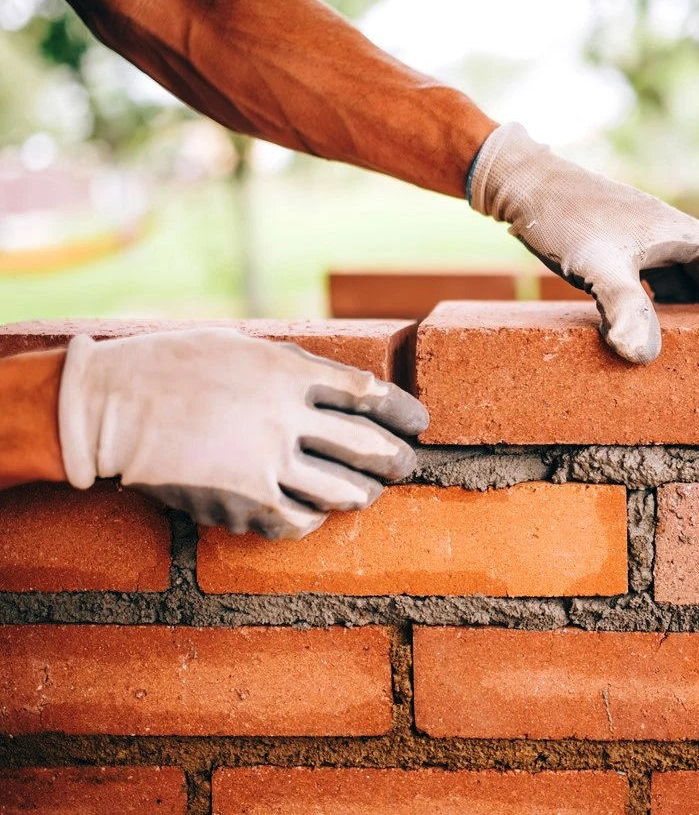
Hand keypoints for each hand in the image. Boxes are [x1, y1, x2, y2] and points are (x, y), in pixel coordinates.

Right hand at [58, 329, 426, 538]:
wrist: (107, 408)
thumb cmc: (174, 367)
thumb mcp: (244, 348)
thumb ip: (298, 368)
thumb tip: (351, 386)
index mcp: (288, 373)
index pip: (371, 393)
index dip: (404, 412)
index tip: (419, 423)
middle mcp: (284, 418)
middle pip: (369, 448)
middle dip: (398, 461)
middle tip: (406, 466)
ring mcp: (264, 463)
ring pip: (344, 492)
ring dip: (363, 494)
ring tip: (366, 493)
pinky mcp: (241, 502)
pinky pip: (298, 522)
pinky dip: (313, 519)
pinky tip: (313, 512)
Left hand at [468, 123, 698, 363]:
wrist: (518, 181)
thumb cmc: (560, 216)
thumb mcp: (593, 264)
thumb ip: (622, 306)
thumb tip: (642, 356)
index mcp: (677, 232)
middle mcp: (669, 232)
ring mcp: (644, 238)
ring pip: (691, 274)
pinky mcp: (619, 244)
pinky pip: (661, 277)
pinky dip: (670, 303)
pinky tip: (656, 325)